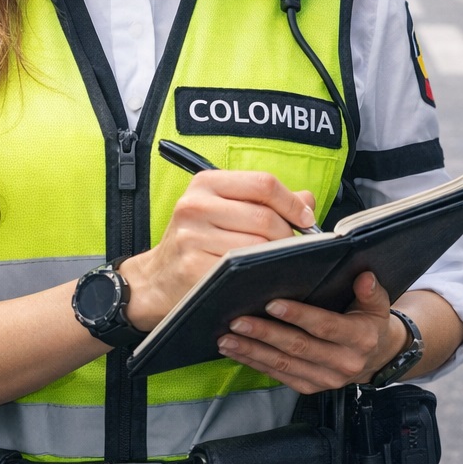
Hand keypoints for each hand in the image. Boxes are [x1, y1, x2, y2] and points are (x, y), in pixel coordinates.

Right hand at [121, 170, 317, 330]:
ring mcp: (192, 238)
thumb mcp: (223, 209)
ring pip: (258, 247)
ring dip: (276, 259)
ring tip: (276, 263)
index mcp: (206, 183)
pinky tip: (259, 279)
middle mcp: (195, 206)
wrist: (155, 279)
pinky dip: (259, 276)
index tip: (306, 219)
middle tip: (293, 249)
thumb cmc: (196, 241)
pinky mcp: (194, 268)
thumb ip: (265, 201)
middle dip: (288, 236)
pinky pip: (242, 271)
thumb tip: (307, 200)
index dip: (292, 203)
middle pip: (264, 217)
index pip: (263, 183)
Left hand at [213, 271, 403, 393]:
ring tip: (227, 339)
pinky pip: (279, 376)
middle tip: (238, 321)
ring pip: (284, 364)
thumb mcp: (378, 305)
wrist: (376, 359)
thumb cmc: (370, 324)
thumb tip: (364, 276)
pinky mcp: (310, 388)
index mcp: (359, 339)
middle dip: (265, 334)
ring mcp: (325, 379)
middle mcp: (342, 363)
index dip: (297, 315)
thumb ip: (372, 291)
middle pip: (298, 347)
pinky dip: (256, 364)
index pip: (324, 326)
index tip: (272, 304)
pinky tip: (238, 352)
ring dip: (252, 352)